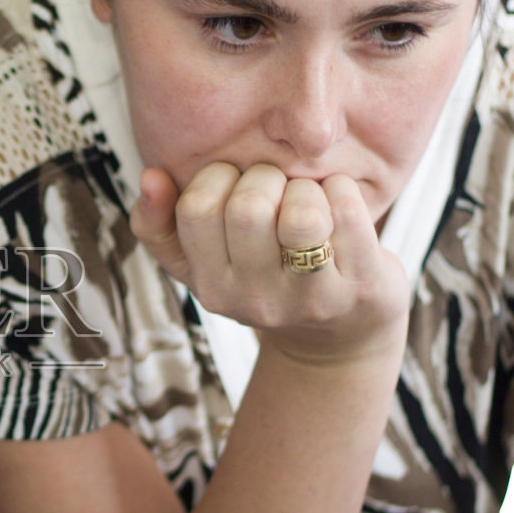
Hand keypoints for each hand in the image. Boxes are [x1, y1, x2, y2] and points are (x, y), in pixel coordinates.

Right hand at [129, 164, 409, 365]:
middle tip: (275, 189)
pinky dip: (343, 190)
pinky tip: (338, 204)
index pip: (196, 208)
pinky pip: (349, 210)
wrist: (339, 337)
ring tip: (307, 199)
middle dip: (265, 178)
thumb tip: (151, 175)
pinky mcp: (362, 285)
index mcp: (212, 288)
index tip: (234, 184)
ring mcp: (311, 298)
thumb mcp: (202, 263)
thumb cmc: (265, 280)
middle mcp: (257, 300)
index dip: (217, 178)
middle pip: (248, 207)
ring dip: (306, 188)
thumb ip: (159, 224)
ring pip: (302, 212)